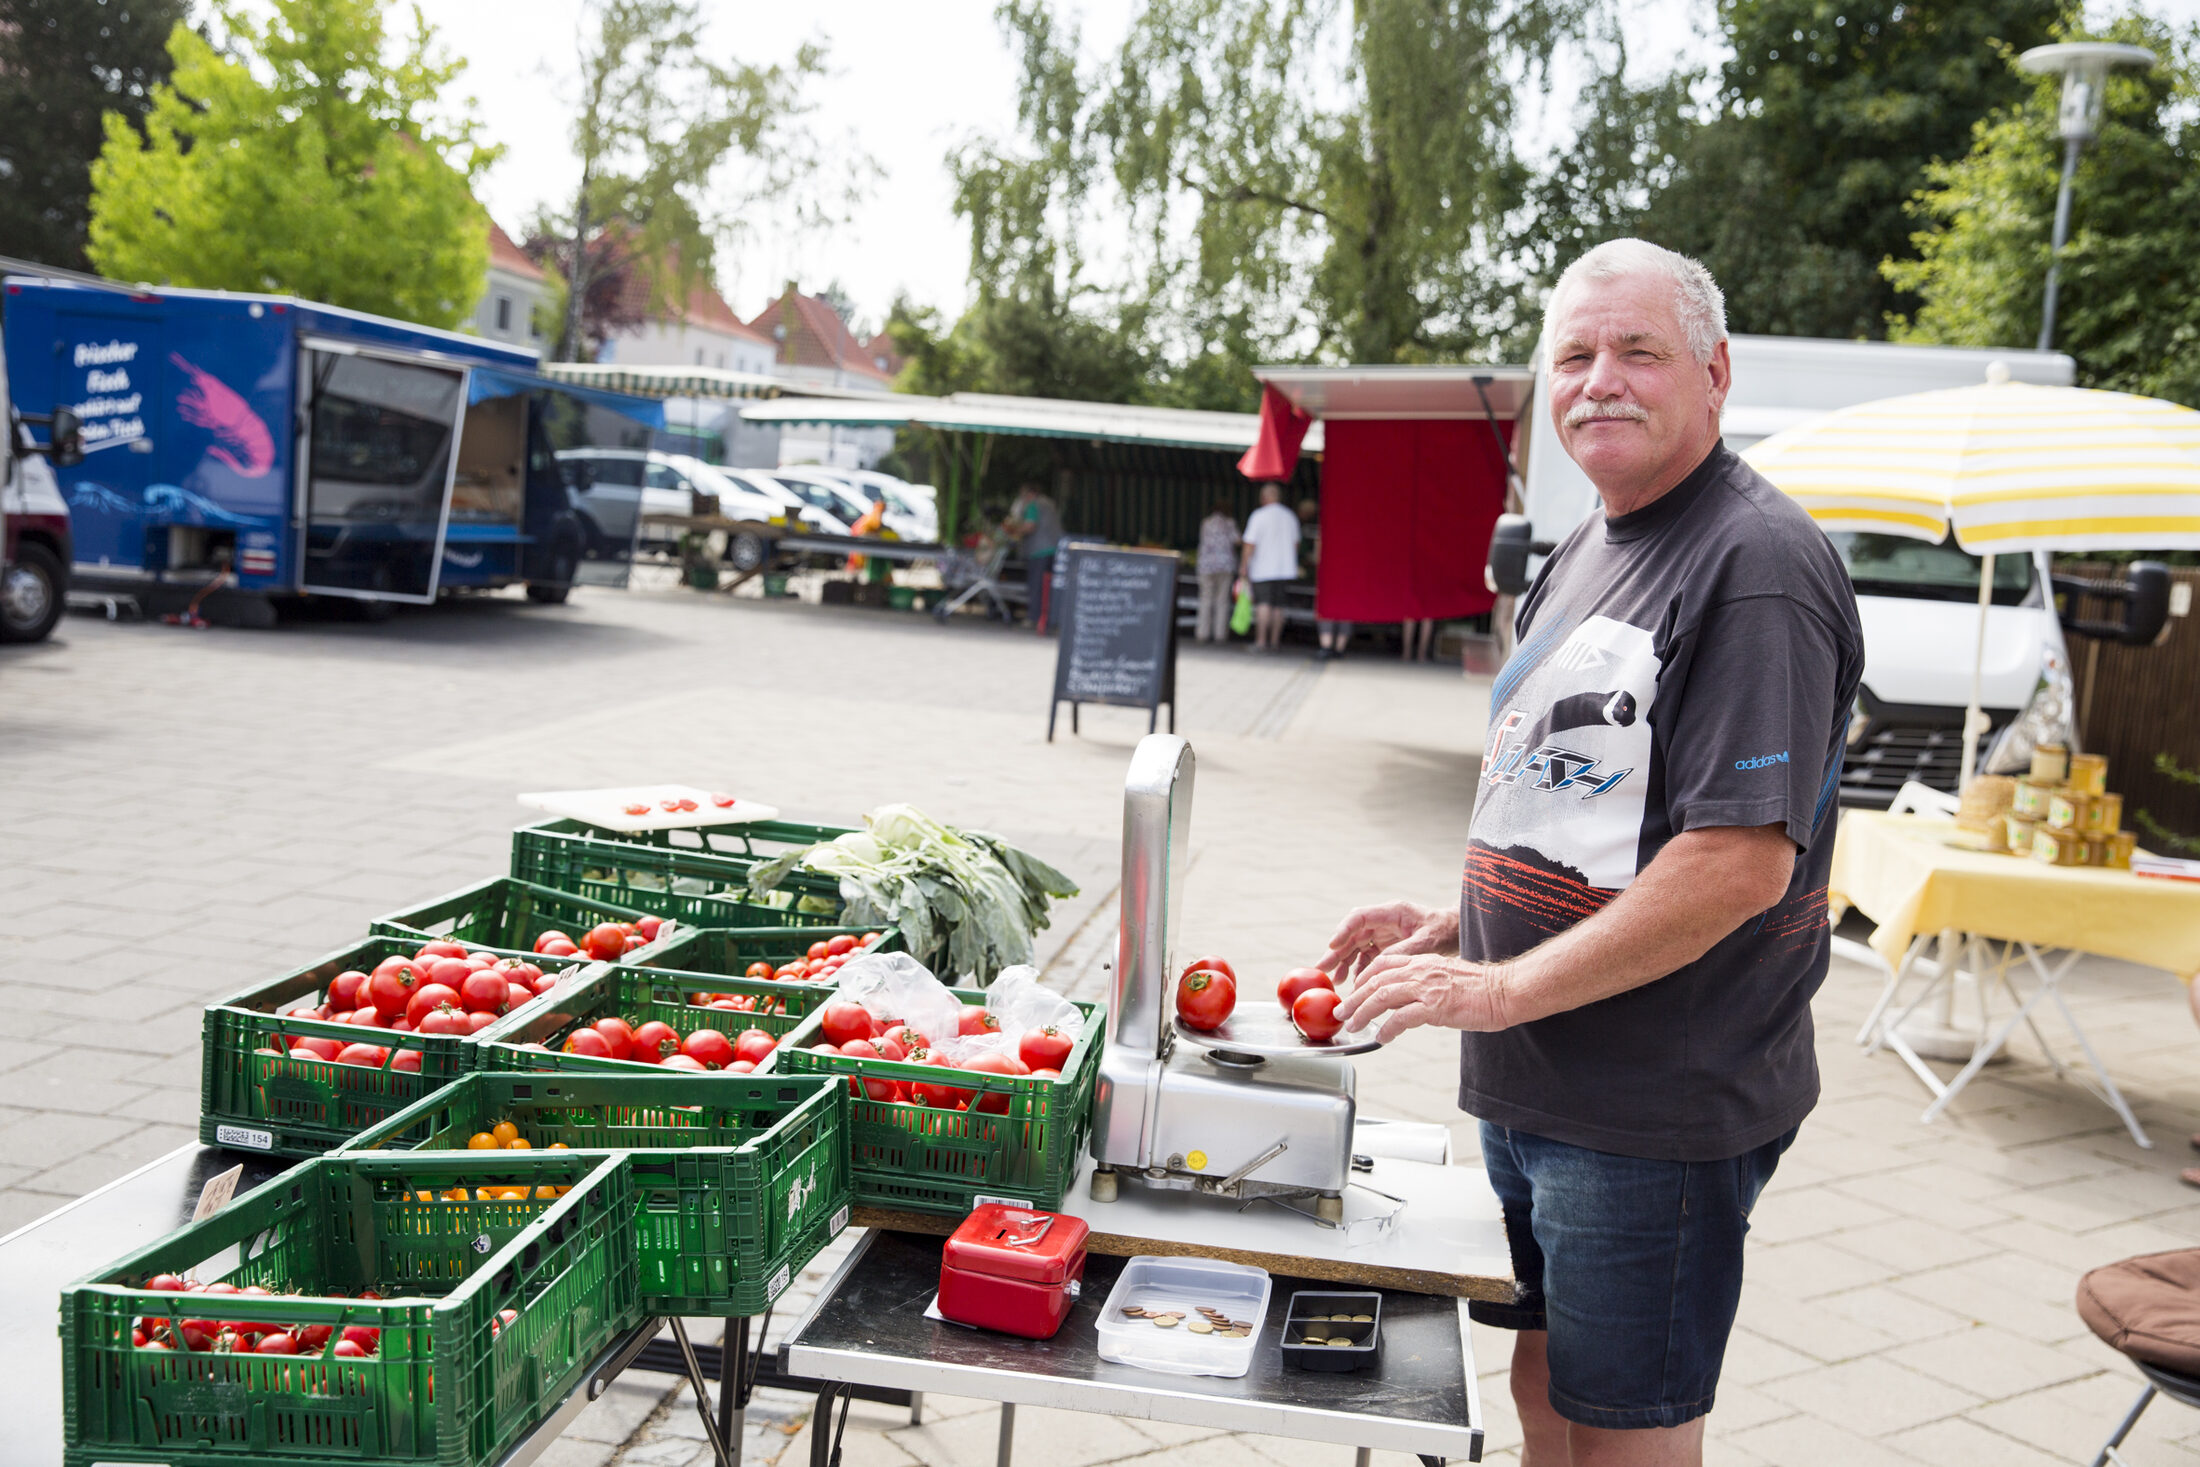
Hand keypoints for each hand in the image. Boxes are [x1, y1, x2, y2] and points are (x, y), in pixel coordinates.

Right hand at [1317, 901, 1456, 982]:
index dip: (1343, 931)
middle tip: (1322, 968)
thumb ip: (1402, 951)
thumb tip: (1378, 966)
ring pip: (1356, 947)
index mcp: (1392, 913)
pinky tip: (1355, 983)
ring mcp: (1383, 934)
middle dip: (1337, 952)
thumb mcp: (1426, 942)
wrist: (1457, 933)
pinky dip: (1359, 970)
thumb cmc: (1444, 931)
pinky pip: (1367, 957)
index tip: (1332, 946)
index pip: (1359, 917)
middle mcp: (1383, 922)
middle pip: (1353, 935)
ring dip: (1345, 963)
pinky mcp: (1386, 947)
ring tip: (1336, 980)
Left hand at [1336, 951, 1510, 1041]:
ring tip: (1352, 1025)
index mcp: (1424, 961)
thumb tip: (1408, 1000)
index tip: (1353, 991)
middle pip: (1376, 980)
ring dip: (1362, 1012)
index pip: (1383, 963)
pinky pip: (1401, 1018)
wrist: (1507, 991)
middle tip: (1342, 1012)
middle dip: (1354, 998)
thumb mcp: (1447, 977)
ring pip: (1382, 996)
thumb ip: (1425, 983)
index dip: (1363, 978)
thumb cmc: (1482, 989)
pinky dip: (1386, 1028)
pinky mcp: (1436, 1007)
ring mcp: (1428, 987)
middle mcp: (1421, 970)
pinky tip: (1381, 1037)